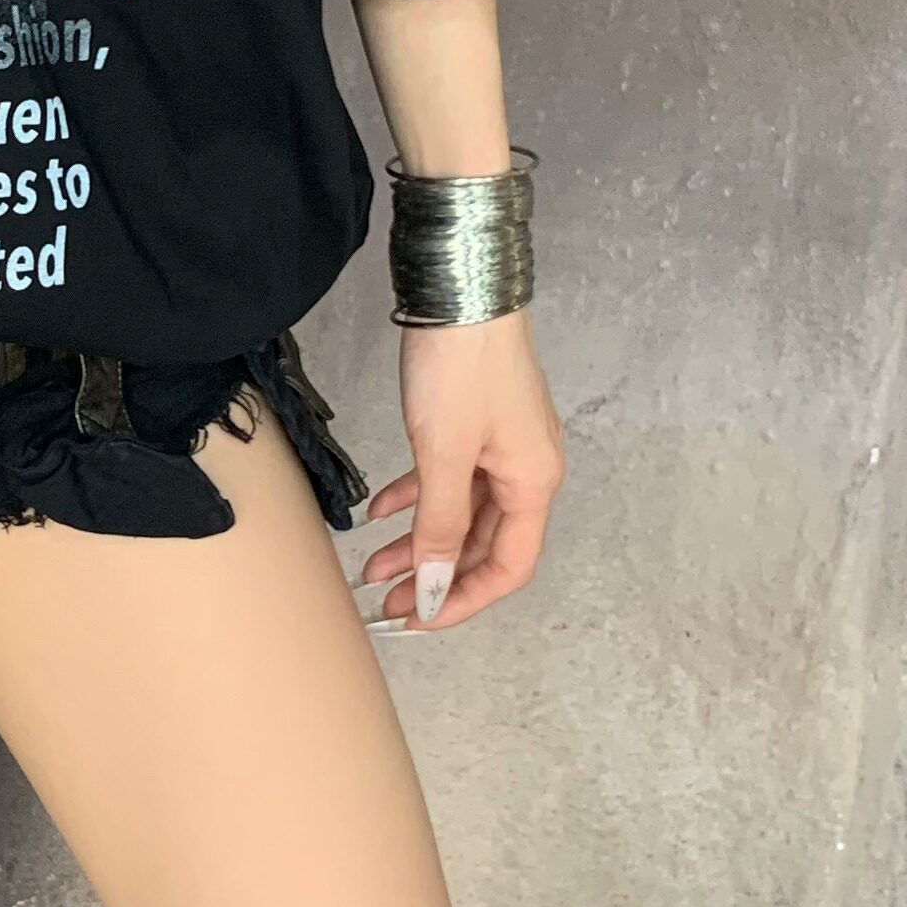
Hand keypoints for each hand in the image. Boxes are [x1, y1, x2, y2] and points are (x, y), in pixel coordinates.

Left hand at [355, 312, 564, 635]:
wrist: (460, 289)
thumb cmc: (463, 366)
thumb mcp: (445, 455)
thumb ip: (440, 526)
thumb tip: (435, 586)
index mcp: (534, 484)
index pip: (507, 568)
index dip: (462, 601)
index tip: (416, 617)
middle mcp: (526, 470)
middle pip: (482, 545)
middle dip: (434, 576)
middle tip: (385, 600)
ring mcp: (502, 445)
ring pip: (461, 512)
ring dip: (420, 540)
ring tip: (373, 563)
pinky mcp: (477, 422)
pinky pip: (449, 477)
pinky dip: (416, 497)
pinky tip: (377, 510)